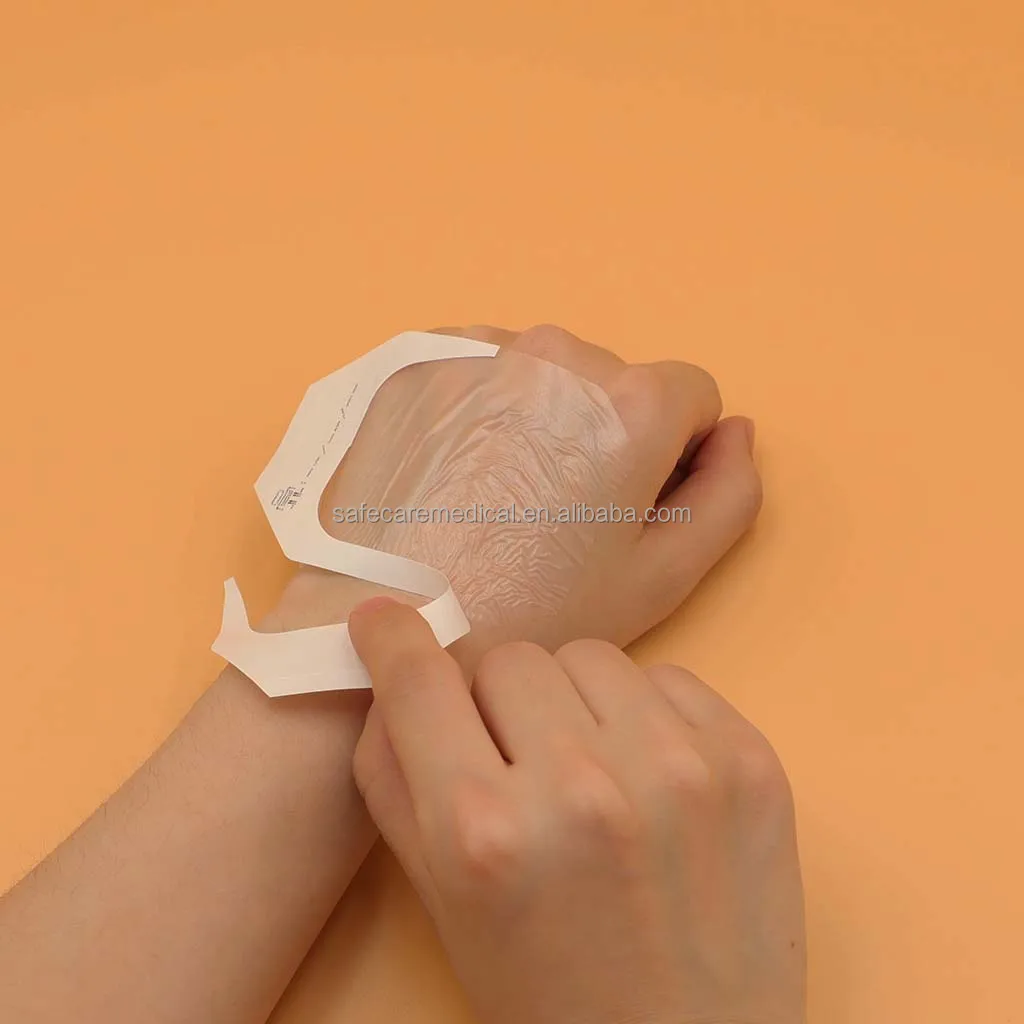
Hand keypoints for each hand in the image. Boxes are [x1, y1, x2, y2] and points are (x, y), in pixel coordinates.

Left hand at [274, 324, 760, 664]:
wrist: (385, 617)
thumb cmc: (530, 612)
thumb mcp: (660, 576)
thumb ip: (729, 493)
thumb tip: (737, 431)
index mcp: (629, 398)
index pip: (692, 397)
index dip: (670, 459)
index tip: (621, 511)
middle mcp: (556, 350)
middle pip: (617, 382)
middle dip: (603, 436)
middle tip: (553, 516)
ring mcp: (478, 346)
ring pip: (549, 373)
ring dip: (543, 420)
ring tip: (498, 499)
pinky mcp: (417, 357)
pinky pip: (482, 369)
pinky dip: (484, 409)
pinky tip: (455, 475)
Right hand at [349, 598, 805, 1023]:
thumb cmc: (547, 989)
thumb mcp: (441, 903)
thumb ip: (395, 780)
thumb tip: (393, 668)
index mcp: (484, 834)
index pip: (420, 683)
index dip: (393, 639)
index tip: (384, 619)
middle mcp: (581, 786)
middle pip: (508, 657)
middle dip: (498, 702)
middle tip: (517, 761)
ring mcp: (677, 767)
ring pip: (588, 655)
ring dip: (573, 700)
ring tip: (590, 771)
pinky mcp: (749, 759)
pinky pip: (667, 678)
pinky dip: (645, 714)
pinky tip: (650, 780)